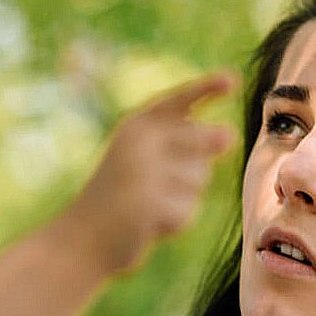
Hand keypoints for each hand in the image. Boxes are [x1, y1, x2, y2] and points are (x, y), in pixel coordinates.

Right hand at [67, 72, 236, 272]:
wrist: (83, 237)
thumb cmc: (121, 196)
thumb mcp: (146, 160)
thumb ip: (185, 143)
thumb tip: (229, 135)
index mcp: (137, 125)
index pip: (179, 101)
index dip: (206, 88)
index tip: (232, 79)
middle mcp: (140, 140)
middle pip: (202, 140)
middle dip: (198, 160)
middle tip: (159, 179)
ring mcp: (144, 170)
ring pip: (200, 178)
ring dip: (183, 197)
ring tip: (149, 203)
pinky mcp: (150, 202)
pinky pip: (188, 210)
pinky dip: (175, 222)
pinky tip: (147, 223)